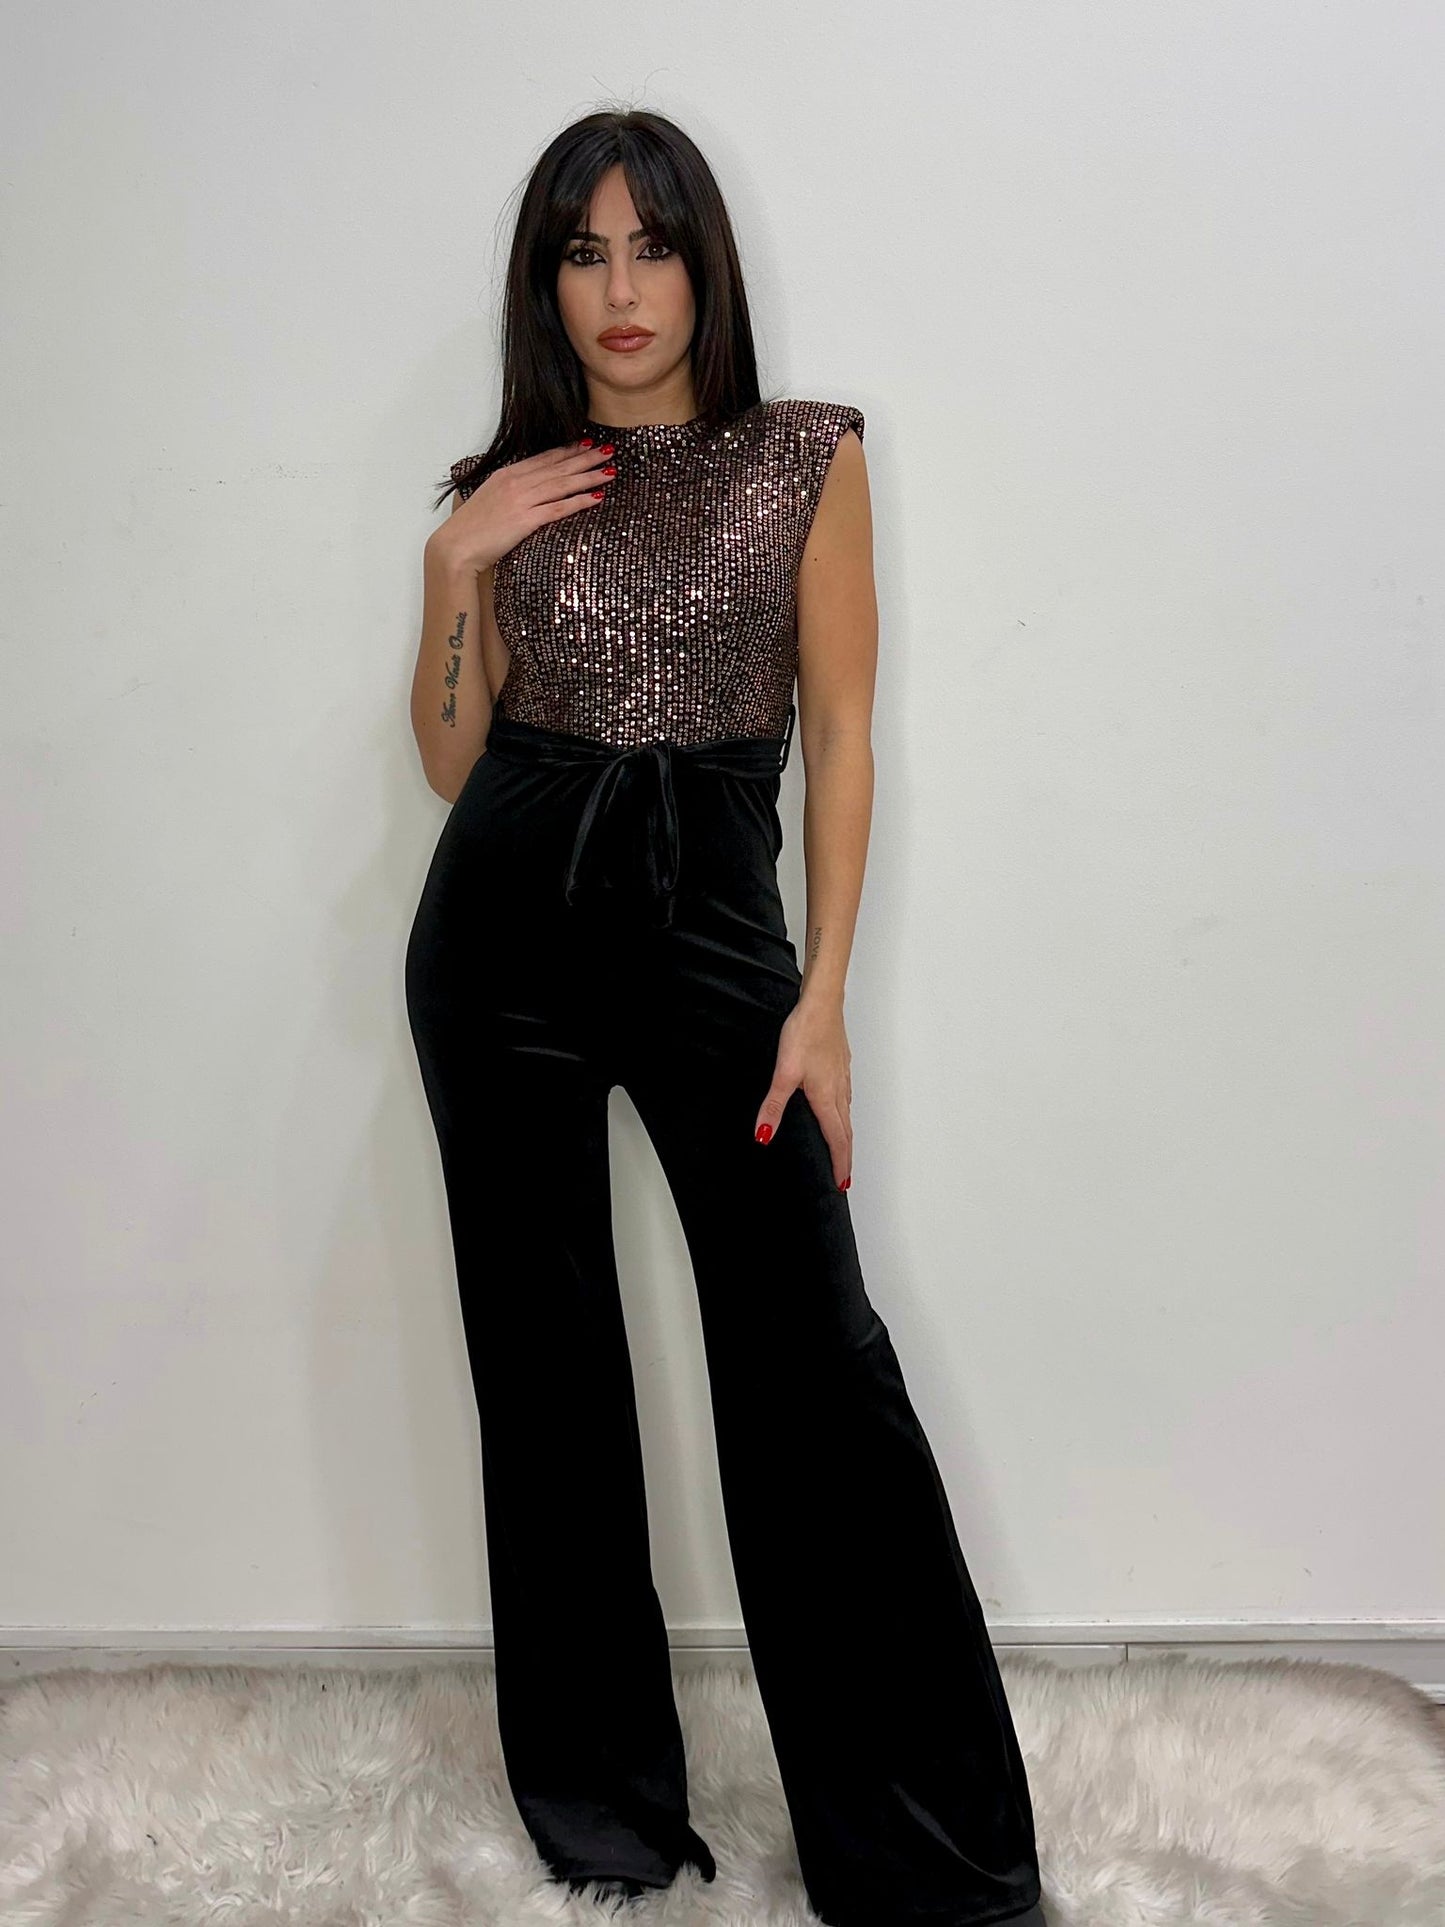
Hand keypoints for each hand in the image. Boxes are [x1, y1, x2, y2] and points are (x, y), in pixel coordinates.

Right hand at [431, 439, 617, 574]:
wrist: (456, 547)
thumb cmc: (470, 529)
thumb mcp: (489, 499)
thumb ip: (508, 490)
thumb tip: (525, 491)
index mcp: (507, 474)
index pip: (544, 458)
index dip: (568, 451)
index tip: (587, 445)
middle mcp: (516, 482)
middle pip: (558, 467)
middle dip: (585, 458)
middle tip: (608, 450)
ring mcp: (521, 500)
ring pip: (562, 484)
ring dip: (589, 476)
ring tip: (610, 471)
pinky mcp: (525, 520)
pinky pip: (559, 508)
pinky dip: (579, 501)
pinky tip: (596, 497)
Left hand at [754, 995, 852, 1190]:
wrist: (822, 1004)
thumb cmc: (805, 1033)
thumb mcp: (783, 1073)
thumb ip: (773, 1106)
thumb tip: (764, 1135)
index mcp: (826, 1098)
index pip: (837, 1140)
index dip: (839, 1163)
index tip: (841, 1182)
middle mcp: (839, 1091)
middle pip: (846, 1131)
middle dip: (845, 1156)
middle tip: (844, 1176)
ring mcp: (843, 1077)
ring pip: (847, 1114)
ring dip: (846, 1136)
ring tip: (842, 1148)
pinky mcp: (841, 1064)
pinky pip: (846, 1098)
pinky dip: (844, 1114)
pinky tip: (837, 1108)